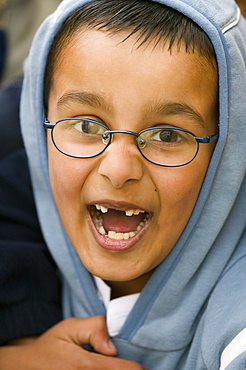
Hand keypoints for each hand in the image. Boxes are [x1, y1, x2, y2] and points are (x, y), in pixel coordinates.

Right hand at [0, 316, 146, 368]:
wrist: (27, 366)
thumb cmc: (51, 346)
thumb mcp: (70, 327)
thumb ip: (95, 328)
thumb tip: (113, 347)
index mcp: (86, 365)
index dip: (139, 369)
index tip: (142, 365)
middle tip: (131, 365)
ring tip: (117, 365)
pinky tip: (107, 369)